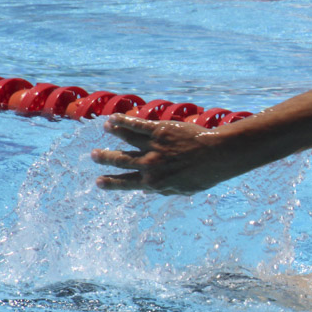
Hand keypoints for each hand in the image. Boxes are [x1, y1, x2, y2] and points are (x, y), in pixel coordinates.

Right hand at [91, 114, 236, 194]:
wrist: (217, 155)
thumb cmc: (205, 174)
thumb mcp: (184, 189)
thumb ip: (164, 190)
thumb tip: (147, 192)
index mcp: (154, 182)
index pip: (126, 183)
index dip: (110, 183)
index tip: (99, 182)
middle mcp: (149, 165)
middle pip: (120, 161)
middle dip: (105, 158)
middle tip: (94, 155)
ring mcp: (153, 147)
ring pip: (125, 140)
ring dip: (113, 134)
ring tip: (106, 129)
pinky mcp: (159, 130)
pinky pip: (135, 125)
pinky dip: (122, 122)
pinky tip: (113, 119)